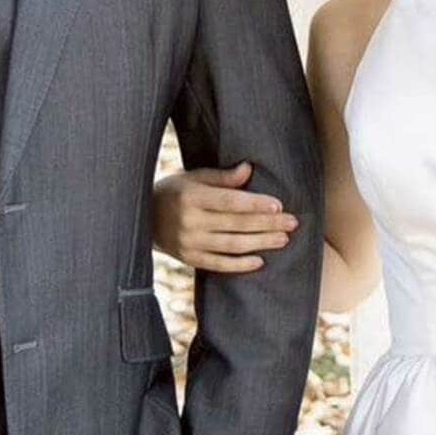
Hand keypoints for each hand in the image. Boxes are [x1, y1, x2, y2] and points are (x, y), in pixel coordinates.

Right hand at [153, 162, 296, 273]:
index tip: (278, 205)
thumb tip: (249, 169)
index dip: (255, 204)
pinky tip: (260, 261)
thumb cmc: (174, 192)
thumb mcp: (193, 178)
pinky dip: (240, 264)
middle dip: (267, 224)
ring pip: (232, 245)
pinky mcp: (189, 259)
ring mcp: (190, 243)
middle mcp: (191, 222)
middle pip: (236, 224)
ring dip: (260, 243)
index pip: (230, 202)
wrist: (143, 218)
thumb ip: (222, 177)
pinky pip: (219, 264)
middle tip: (292, 222)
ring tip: (283, 239)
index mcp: (192, 197)